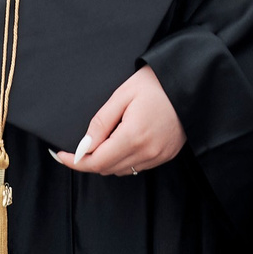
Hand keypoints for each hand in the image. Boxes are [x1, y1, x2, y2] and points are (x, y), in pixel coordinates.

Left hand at [53, 65, 183, 176]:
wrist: (191, 83)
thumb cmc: (156, 83)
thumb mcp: (123, 95)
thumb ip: (101, 122)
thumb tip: (84, 147)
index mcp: (134, 136)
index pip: (97, 162)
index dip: (76, 162)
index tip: (61, 155)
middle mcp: (147, 152)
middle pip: (107, 169)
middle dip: (90, 160)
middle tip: (79, 145)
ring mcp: (159, 156)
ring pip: (122, 170)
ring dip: (107, 160)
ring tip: (103, 139)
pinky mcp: (167, 156)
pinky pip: (137, 166)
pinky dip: (124, 159)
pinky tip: (122, 141)